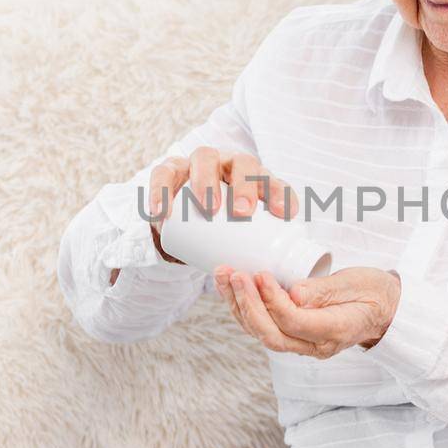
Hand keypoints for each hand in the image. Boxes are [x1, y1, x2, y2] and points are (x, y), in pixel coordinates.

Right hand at [145, 146, 295, 263]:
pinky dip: (161, 193)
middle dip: (244, 184)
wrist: (183, 221)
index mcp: (254, 177)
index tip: (283, 214)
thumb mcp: (242, 237)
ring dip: (207, 181)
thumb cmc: (222, 230)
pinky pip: (163, 174)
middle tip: (242, 212)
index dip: (279, 192)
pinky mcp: (170, 171)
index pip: (272, 178)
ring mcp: (198, 163)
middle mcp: (228, 163)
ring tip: (209, 209)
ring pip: (204, 158)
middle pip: (241, 162)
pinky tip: (163, 213)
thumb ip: (260, 254)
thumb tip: (285, 290)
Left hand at [213, 266, 400, 357]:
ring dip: (238, 305)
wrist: (384, 309)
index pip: (295, 322)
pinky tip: (231, 288)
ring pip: (262, 333)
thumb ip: (323, 290)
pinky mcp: (292, 336)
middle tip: (234, 275)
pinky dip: (244, 307)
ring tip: (223, 276)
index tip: (261, 274)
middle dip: (247, 304)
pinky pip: (263, 327)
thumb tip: (293, 293)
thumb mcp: (355, 283)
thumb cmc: (373, 292)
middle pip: (271, 334)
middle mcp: (315, 346)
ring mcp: (302, 345)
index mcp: (335, 331)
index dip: (273, 300)